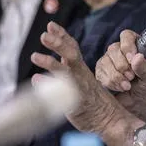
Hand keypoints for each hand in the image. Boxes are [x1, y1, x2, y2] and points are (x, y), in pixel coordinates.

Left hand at [30, 21, 145, 145]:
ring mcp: (80, 89)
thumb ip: (67, 69)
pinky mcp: (77, 104)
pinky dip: (50, 86)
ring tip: (35, 56)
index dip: (62, 35)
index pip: (72, 48)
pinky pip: (63, 93)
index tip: (51, 25)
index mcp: (81, 69)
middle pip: (71, 55)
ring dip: (50, 63)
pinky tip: (37, 79)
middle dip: (58, 43)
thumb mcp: (80, 80)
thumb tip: (53, 58)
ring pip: (66, 73)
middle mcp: (81, 76)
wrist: (110, 120)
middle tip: (45, 35)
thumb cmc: (92, 101)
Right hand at [96, 30, 145, 120]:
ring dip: (117, 76)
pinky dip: (111, 83)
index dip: (128, 46)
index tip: (132, 59)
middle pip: (113, 49)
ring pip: (105, 62)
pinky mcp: (99, 73)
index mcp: (134, 46)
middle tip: (131, 77)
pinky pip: (100, 75)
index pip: (126, 35)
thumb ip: (145, 67)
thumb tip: (137, 57)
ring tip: (127, 85)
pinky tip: (120, 88)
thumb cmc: (145, 87)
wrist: (137, 105)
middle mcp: (118, 51)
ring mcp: (107, 61)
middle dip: (122, 65)